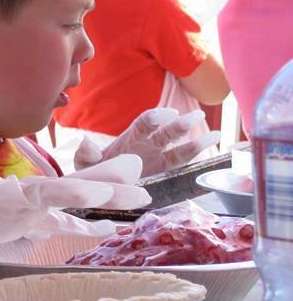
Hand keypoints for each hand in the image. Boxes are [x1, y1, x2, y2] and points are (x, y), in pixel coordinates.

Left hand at [74, 108, 220, 176]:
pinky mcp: (163, 173)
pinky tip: (213, 155)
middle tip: (197, 116)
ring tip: (215, 134)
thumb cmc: (93, 172)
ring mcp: (158, 158)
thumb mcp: (85, 164)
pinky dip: (195, 159)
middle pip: (167, 132)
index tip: (168, 113)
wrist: (99, 187)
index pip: (145, 123)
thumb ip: (86, 154)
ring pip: (179, 148)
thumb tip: (85, 142)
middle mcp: (148, 144)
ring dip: (196, 142)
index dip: (157, 117)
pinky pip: (180, 165)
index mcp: (130, 137)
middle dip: (181, 124)